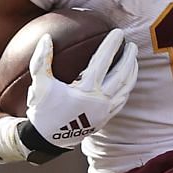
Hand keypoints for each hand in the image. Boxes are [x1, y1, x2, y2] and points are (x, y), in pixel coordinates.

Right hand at [24, 29, 137, 152]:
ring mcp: (105, 111)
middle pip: (121, 74)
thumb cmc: (42, 109)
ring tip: (133, 59)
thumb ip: (41, 60)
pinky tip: (127, 80)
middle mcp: (99, 100)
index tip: (117, 32)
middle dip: (129, 57)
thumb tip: (46, 37)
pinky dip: (127, 87)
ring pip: (125, 88)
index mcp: (86, 90)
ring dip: (132, 72)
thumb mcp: (39, 84)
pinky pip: (122, 100)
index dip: (111, 45)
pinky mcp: (105, 118)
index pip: (103, 62)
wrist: (47, 139)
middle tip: (132, 44)